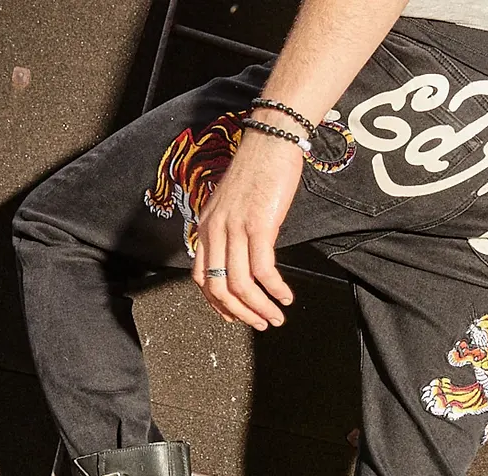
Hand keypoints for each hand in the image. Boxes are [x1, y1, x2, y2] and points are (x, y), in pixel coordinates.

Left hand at [192, 129, 301, 329]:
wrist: (271, 140)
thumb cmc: (257, 170)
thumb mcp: (233, 205)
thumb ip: (230, 232)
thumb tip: (241, 260)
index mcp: (206, 227)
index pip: (201, 278)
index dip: (217, 304)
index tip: (236, 316)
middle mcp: (215, 230)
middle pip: (219, 289)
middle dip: (240, 314)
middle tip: (260, 324)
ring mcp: (235, 228)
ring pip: (240, 284)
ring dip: (260, 308)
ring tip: (276, 317)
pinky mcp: (259, 225)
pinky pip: (263, 270)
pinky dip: (275, 289)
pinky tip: (286, 296)